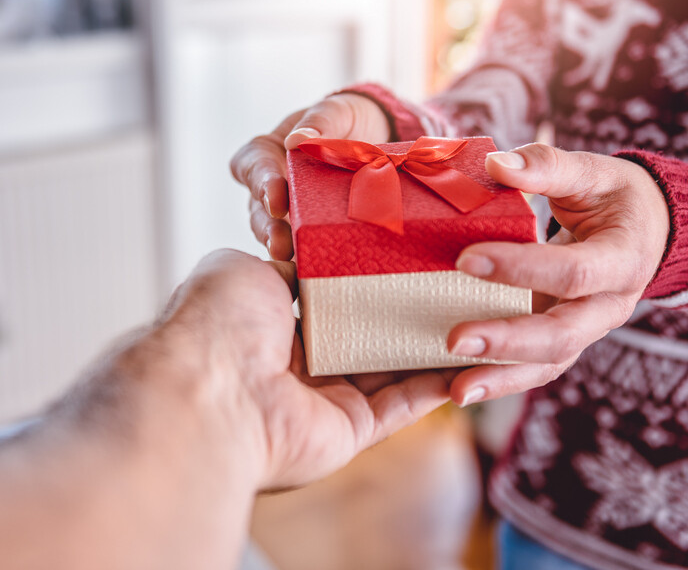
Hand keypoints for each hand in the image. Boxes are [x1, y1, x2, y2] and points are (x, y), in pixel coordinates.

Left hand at [159, 250, 453, 489]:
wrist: (211, 388)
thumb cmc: (215, 323)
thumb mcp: (243, 267)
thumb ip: (282, 265)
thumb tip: (306, 256)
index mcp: (267, 325)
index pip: (327, 302)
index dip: (365, 282)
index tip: (404, 256)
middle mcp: (296, 367)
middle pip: (366, 338)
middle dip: (407, 312)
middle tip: (451, 280)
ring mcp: (324, 402)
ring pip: (394, 372)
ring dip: (434, 347)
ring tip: (476, 312)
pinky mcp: (350, 431)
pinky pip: (404, 405)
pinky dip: (439, 383)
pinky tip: (474, 355)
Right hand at [230, 94, 389, 259]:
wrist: (375, 135)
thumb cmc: (346, 119)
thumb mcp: (337, 110)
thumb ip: (319, 121)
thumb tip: (296, 141)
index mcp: (266, 152)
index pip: (252, 166)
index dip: (260, 183)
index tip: (276, 198)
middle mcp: (270, 185)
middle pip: (257, 210)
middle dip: (268, 229)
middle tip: (281, 245)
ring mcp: (287, 212)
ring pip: (274, 233)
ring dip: (284, 248)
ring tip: (296, 263)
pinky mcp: (309, 229)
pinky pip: (302, 245)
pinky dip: (307, 258)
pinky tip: (316, 271)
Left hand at [445, 143, 669, 405]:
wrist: (649, 231)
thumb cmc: (614, 196)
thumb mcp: (593, 172)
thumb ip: (547, 167)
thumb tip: (496, 165)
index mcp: (622, 260)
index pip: (572, 272)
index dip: (520, 268)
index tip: (465, 258)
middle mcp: (609, 306)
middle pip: (562, 336)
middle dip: (507, 341)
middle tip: (455, 340)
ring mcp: (587, 330)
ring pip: (549, 365)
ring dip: (501, 379)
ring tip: (456, 390)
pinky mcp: (565, 341)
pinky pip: (534, 369)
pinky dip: (499, 381)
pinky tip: (457, 388)